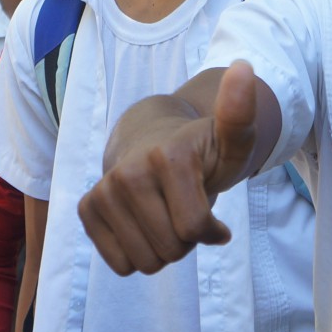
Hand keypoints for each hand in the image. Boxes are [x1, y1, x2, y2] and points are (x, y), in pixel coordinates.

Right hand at [79, 62, 262, 275]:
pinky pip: (119, 265)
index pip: (196, 229)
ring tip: (164, 214)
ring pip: (145, 262)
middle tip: (184, 209)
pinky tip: (142, 224)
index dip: (211, 230)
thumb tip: (244, 67)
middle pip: (171, 250)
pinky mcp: (87, 208)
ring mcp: (104, 190)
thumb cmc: (201, 150)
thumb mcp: (231, 139)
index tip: (213, 213)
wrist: (152, 140)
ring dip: (161, 248)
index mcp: (167, 157)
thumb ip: (241, 113)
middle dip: (185, 240)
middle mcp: (129, 171)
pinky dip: (135, 253)